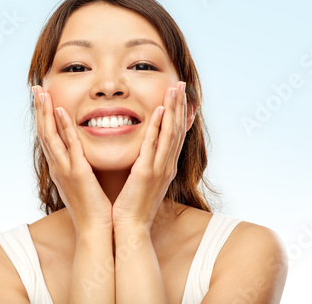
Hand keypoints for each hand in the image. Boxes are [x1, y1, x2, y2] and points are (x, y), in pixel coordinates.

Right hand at [32, 85, 112, 233]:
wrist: (95, 230)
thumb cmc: (92, 208)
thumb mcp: (82, 183)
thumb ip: (79, 167)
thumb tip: (82, 155)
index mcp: (60, 168)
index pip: (48, 137)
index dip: (43, 118)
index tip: (42, 99)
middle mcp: (58, 167)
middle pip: (44, 132)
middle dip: (39, 110)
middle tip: (36, 88)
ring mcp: (65, 169)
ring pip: (50, 135)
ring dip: (45, 113)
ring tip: (42, 93)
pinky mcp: (78, 173)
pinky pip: (69, 146)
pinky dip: (63, 128)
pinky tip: (60, 112)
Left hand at [112, 81, 191, 230]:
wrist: (131, 228)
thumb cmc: (134, 206)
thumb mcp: (145, 182)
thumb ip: (147, 165)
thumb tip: (146, 155)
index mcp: (166, 167)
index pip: (175, 135)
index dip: (179, 114)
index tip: (179, 96)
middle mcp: (167, 166)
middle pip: (177, 129)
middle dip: (180, 105)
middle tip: (180, 84)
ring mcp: (159, 169)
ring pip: (170, 133)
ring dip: (173, 109)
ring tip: (174, 89)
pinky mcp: (147, 173)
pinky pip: (153, 145)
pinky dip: (158, 127)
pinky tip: (159, 111)